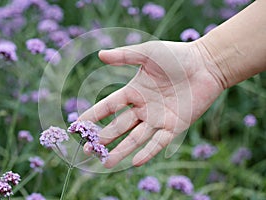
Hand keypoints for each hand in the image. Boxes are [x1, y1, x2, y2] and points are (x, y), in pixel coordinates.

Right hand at [79, 40, 223, 167]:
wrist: (205, 64)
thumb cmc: (176, 56)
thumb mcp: (147, 53)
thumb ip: (124, 56)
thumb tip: (100, 55)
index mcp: (133, 91)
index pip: (108, 107)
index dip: (93, 116)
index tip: (77, 126)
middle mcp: (143, 108)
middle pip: (118, 126)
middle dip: (103, 139)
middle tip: (88, 151)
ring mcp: (158, 119)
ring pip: (135, 138)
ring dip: (121, 151)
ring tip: (106, 162)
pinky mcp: (174, 126)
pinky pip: (158, 142)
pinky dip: (147, 152)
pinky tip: (134, 162)